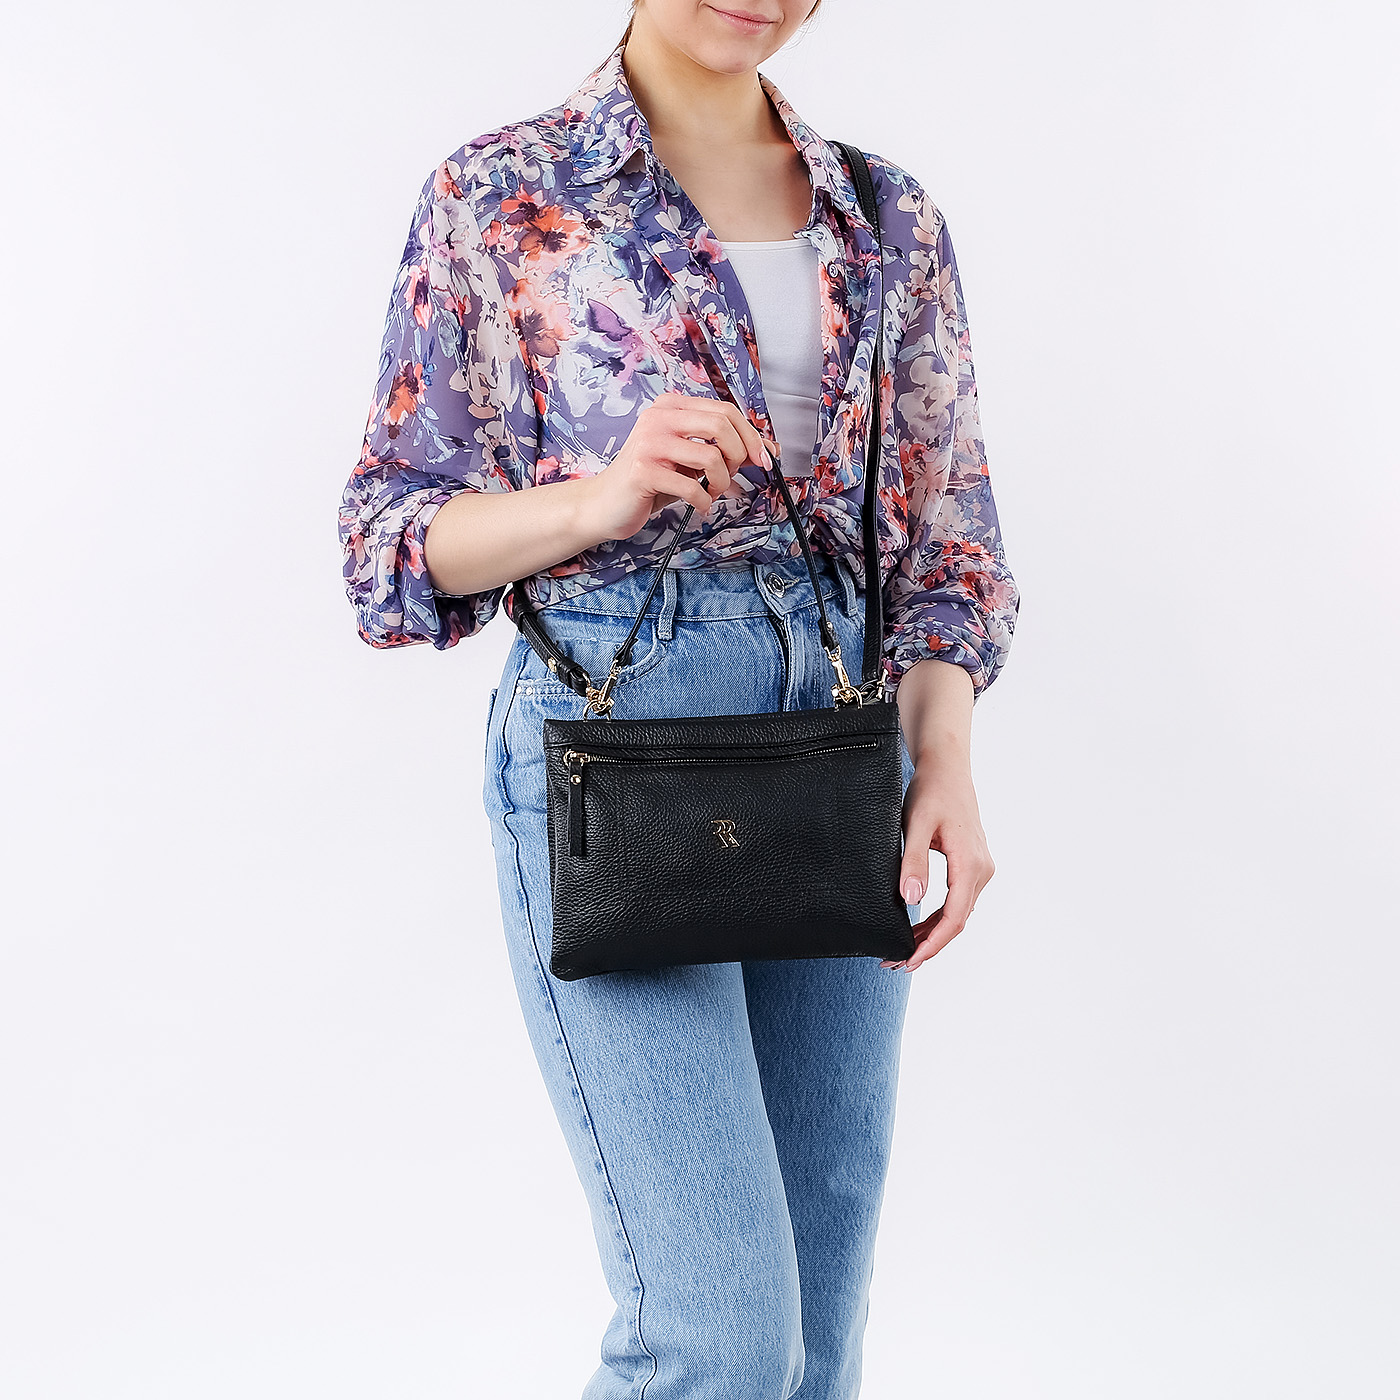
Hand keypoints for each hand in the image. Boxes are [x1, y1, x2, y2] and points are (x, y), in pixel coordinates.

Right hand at [577, 392, 775, 543]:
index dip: (752, 436)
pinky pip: (692, 487)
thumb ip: (724, 449)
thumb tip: (770, 449)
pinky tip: (699, 505)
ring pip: (711, 457)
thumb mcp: (690, 458)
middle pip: (721, 425)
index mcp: (671, 407)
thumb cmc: (651, 480)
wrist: (606, 503)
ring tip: (711, 493)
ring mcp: (649, 443)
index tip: (764, 459)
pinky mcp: (643, 471)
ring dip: (721, 483)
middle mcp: (659, 418)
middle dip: (739, 456)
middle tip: (731, 476)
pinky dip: (703, 501)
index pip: (725, 410)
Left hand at [881, 757, 995, 972]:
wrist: (947, 768)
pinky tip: (918, 929)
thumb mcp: (917, 824)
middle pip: (956, 921)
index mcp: (970, 863)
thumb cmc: (931, 791)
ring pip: (958, 914)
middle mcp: (981, 869)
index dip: (932, 943)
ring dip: (933, 935)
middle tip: (895, 962)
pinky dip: (938, 918)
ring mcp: (980, 868)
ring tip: (902, 951)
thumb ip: (914, 862)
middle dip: (928, 946)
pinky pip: (958, 901)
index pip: (953, 917)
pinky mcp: (972, 865)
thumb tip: (911, 900)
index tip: (909, 959)